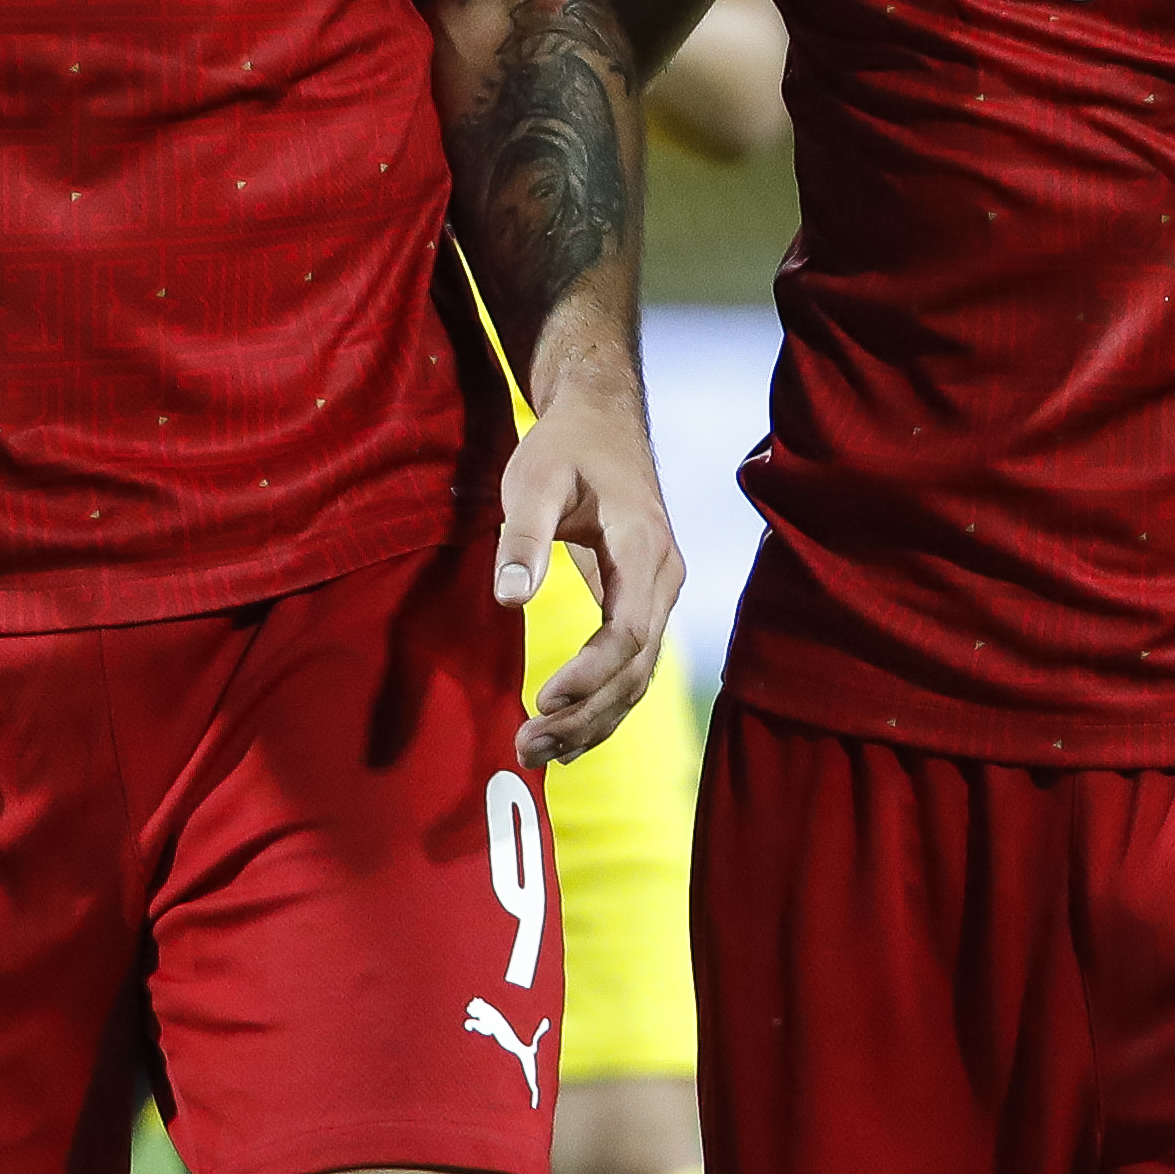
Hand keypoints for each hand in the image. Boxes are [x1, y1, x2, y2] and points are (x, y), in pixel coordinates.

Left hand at [496, 384, 683, 765]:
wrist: (601, 420)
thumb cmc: (565, 446)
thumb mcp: (534, 477)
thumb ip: (523, 537)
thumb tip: (511, 599)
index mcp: (643, 546)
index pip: (628, 632)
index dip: (589, 674)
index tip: (543, 699)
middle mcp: (663, 577)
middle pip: (634, 667)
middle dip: (583, 715)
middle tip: (526, 747)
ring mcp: (659, 592)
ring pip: (637, 676)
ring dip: (591, 721)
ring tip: (535, 753)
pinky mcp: (644, 602)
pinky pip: (632, 666)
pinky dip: (603, 706)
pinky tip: (568, 739)